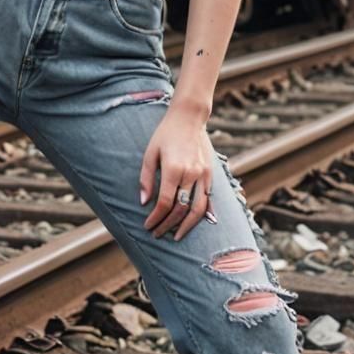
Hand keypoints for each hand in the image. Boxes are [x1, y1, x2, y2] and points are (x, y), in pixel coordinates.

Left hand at [139, 106, 216, 239]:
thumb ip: (146, 178)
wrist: (188, 118)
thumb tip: (143, 202)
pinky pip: (208, 199)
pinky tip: (193, 222)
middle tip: (158, 234)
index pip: (165, 202)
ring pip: (197, 209)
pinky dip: (201, 214)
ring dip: (187, 226)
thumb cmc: (165, 134)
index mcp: (173, 168)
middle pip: (180, 209)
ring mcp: (203, 174)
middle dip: (168, 225)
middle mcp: (190, 173)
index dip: (156, 217)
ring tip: (176, 236)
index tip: (148, 226)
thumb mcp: (150, 153)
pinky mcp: (210, 174)